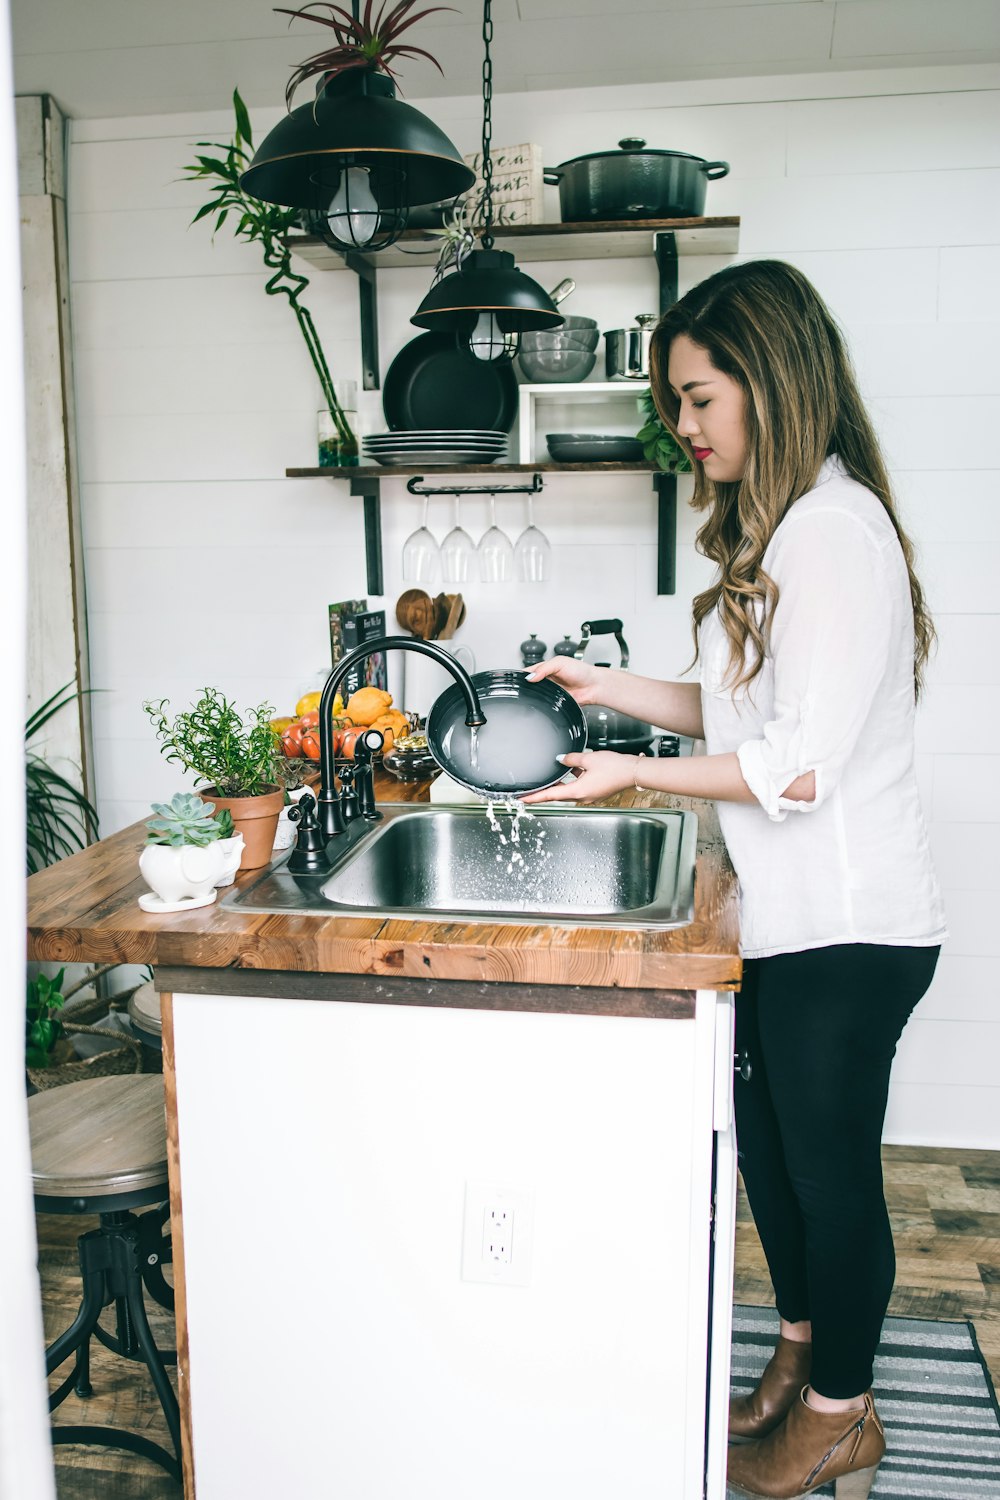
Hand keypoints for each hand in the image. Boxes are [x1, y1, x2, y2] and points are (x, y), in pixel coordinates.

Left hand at [521, 750, 638, 804]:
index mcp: (578, 791)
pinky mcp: (595, 791)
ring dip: (559, 785)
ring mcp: (589, 795)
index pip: (550, 795)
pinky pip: (579, 786)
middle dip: (544, 792)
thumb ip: (572, 759)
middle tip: (529, 791)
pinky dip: (572, 780)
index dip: (535, 797)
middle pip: (557, 795)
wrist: (633, 771)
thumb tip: (561, 759)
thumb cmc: (615, 767)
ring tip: (548, 778)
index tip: (522, 800)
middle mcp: (582, 797)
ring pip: (568, 790)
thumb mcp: (589, 759)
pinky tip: (571, 770)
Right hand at [523, 657, 604, 705]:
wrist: (594, 686)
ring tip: (534, 693)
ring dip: (533, 695)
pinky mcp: (554, 701)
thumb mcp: (560, 663)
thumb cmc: (582, 671)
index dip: (521, 674)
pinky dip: (541, 703)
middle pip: (529, 684)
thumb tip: (530, 676)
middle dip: (525, 686)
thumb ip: (544, 668)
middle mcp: (546, 680)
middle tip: (524, 687)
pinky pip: (544, 704)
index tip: (516, 678)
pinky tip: (541, 701)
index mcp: (545, 668)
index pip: (528, 671)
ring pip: (535, 695)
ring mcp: (550, 691)